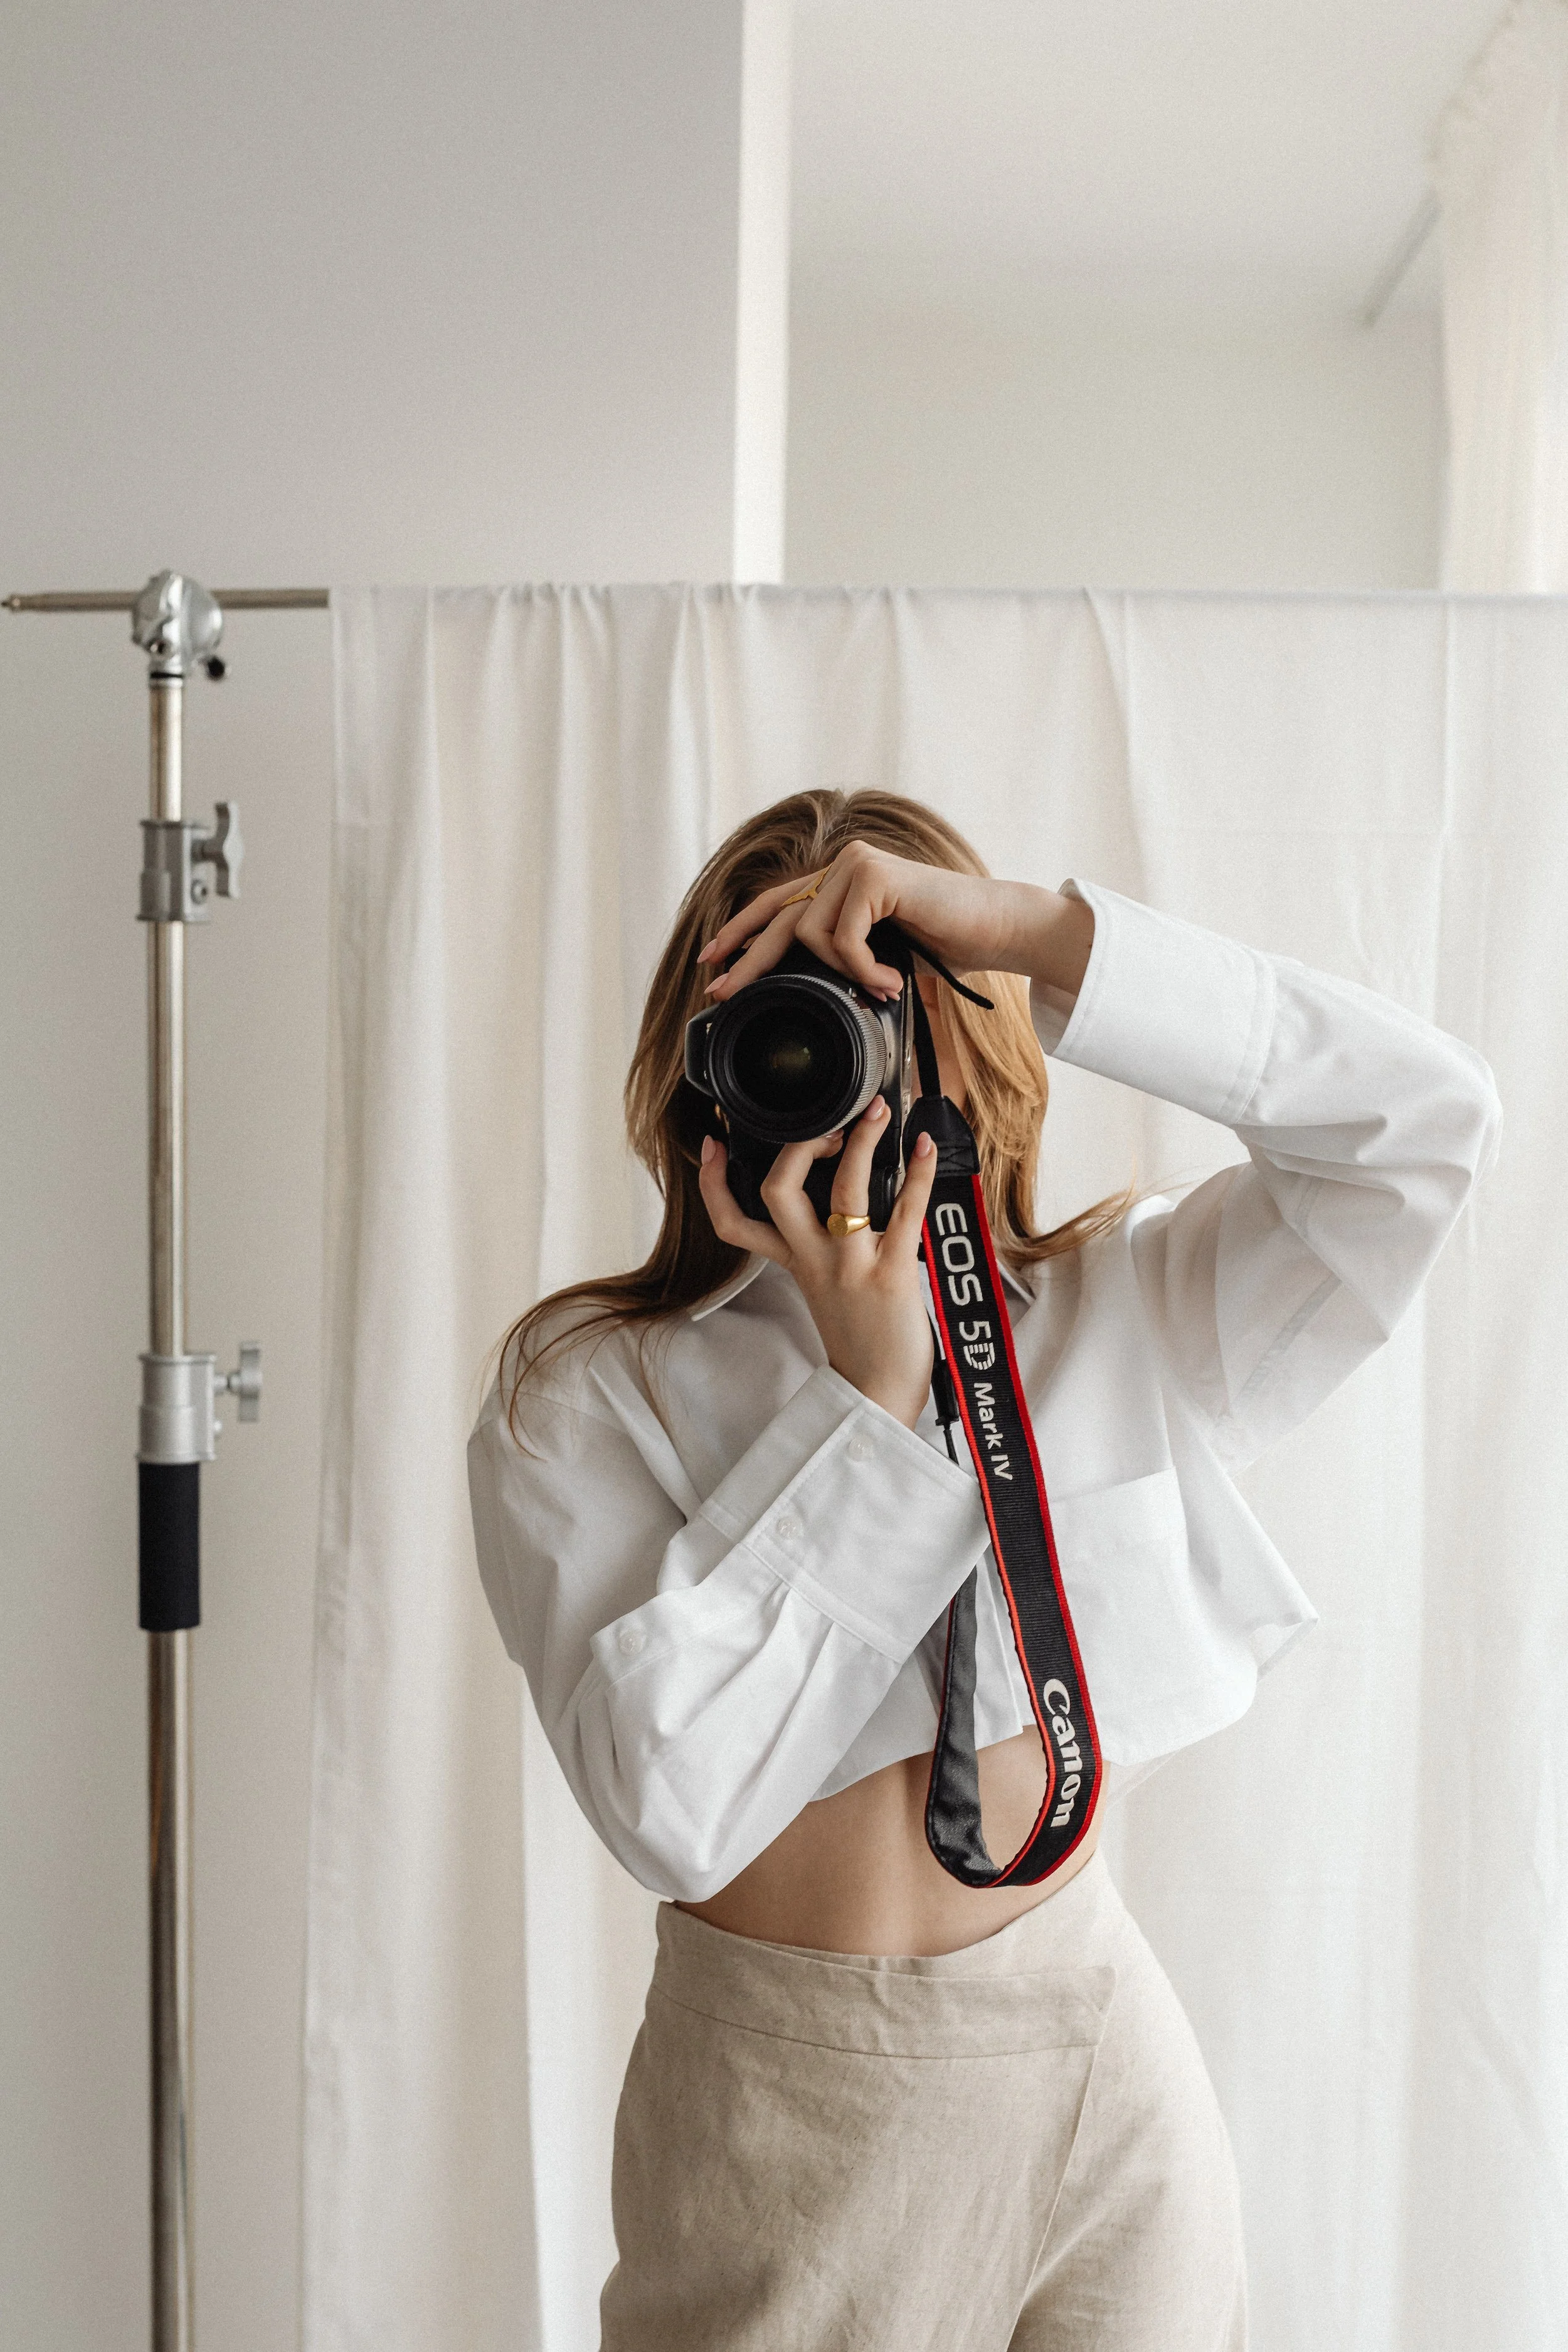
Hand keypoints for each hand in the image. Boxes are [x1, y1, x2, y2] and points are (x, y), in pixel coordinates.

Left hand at [695, 839, 1092, 1004]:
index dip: (741, 931)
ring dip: (841, 975)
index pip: (777, 903)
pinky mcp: (874, 875)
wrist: (995, 930)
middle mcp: (844, 866)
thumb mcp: (880, 956)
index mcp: (841, 882)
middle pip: (778, 916)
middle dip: (748, 959)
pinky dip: (863, 971)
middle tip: (721, 991)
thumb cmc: (946, 943)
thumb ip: (841, 960)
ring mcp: (857, 865)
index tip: (712, 960)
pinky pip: (843, 940)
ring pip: (810, 934)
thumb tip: (797, 989)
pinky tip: (891, 981)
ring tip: (879, 989)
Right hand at [698, 1097, 938, 1427]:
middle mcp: (814, 1260)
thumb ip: (820, 1249)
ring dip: (863, 1142)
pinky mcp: (891, 1274)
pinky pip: (905, 1212)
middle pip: (778, 1190)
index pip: (733, 1223)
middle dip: (799, 1144)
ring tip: (880, 1113)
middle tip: (830, 1121)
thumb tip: (842, 1200)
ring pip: (843, 1190)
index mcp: (793, 1262)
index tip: (713, 1145)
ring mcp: (851, 1266)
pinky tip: (928, 1149)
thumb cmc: (861, 1339)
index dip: (713, 1183)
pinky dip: (921, 1175)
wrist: (880, 1393)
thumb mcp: (822, 1291)